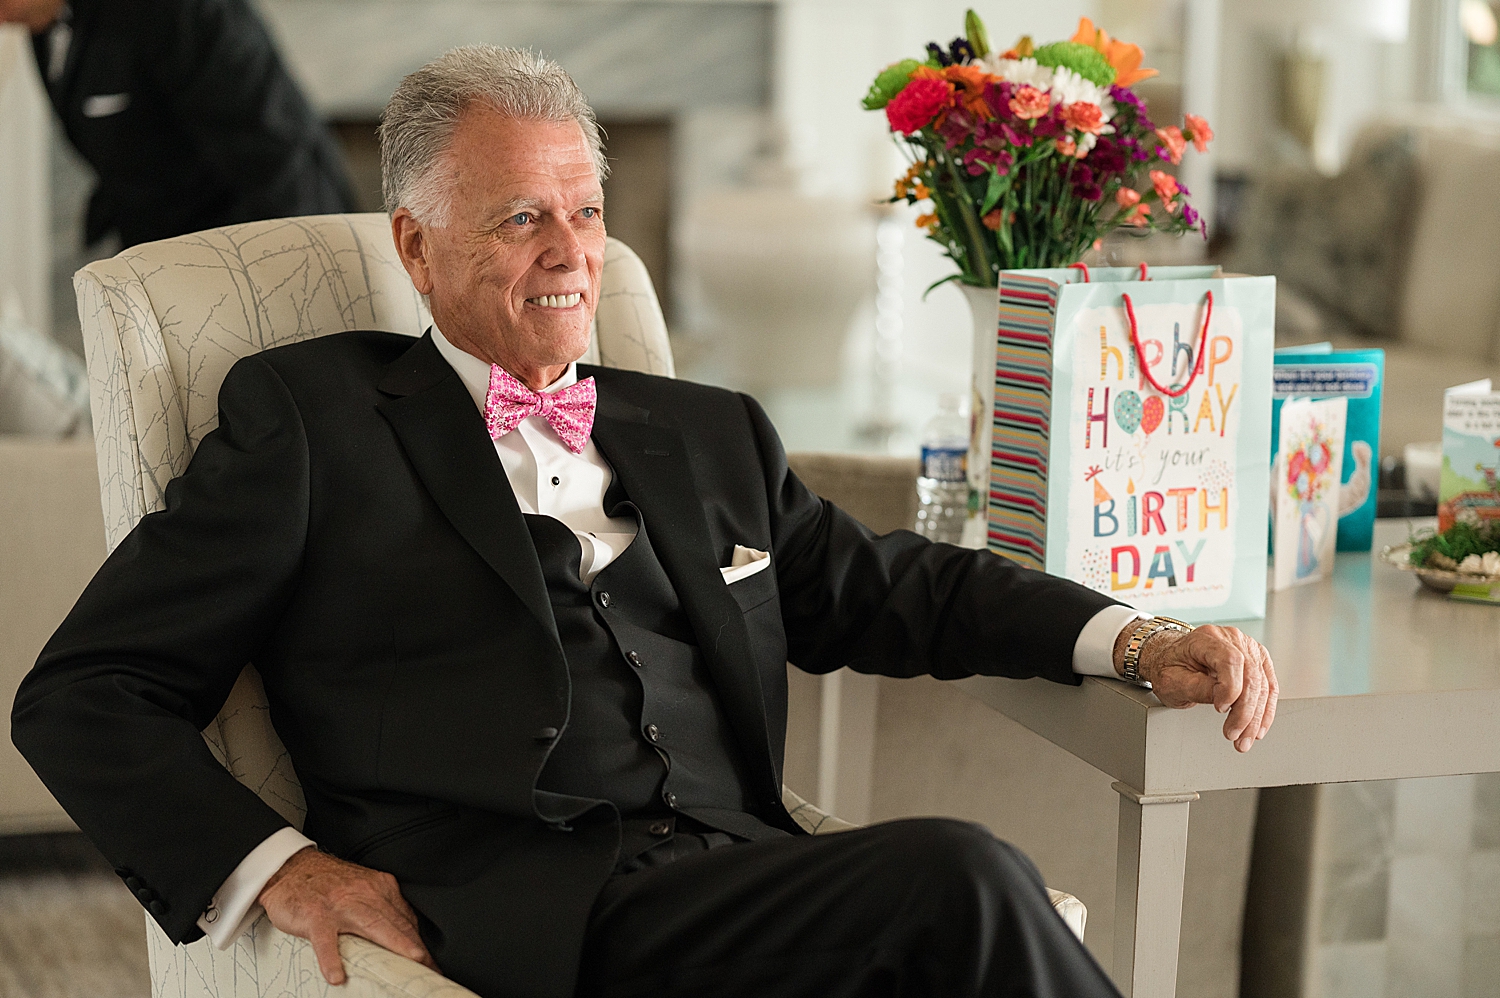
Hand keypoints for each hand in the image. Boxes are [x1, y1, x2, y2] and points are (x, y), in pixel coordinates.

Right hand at [257, 846, 438, 983]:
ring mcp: (340, 904)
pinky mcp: (316, 915)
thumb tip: (408, 933)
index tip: (431, 962)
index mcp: (379, 888)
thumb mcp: (362, 889)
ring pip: (371, 925)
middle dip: (415, 945)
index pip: (406, 918)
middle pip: (396, 922)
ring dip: (392, 943)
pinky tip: (337, 975)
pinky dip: (331, 958)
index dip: (420, 942)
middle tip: (429, 966)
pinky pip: (325, 939)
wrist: (291, 867)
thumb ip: (383, 908)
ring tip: (406, 961)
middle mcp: (364, 894)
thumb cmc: (328, 883)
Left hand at [1114, 623, 1277, 752]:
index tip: (1220, 709)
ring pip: (1262, 685)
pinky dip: (1264, 710)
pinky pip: (1268, 687)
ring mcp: (1247, 647)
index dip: (1230, 688)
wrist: (1171, 659)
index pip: (1230, 660)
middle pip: (1250, 675)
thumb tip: (1227, 701)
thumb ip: (1198, 688)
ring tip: (1244, 739)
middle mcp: (1231, 638)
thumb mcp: (1172, 681)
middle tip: (1233, 734)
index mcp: (1206, 638)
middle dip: (1245, 711)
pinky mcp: (1257, 660)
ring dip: (1256, 717)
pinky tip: (1258, 728)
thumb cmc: (1169, 667)